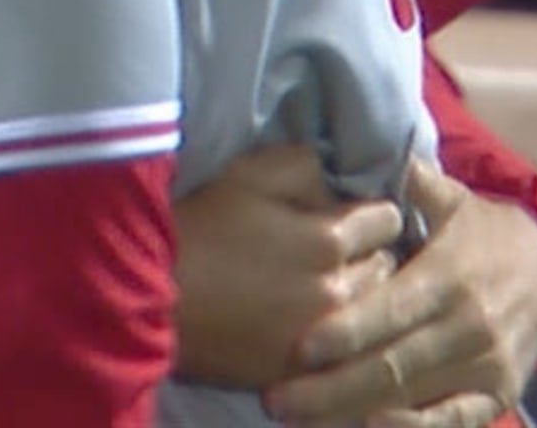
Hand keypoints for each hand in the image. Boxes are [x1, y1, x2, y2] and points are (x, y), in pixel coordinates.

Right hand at [169, 145, 404, 390]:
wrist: (148, 295)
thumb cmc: (197, 227)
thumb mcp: (245, 174)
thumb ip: (304, 165)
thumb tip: (337, 179)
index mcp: (329, 238)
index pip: (388, 219)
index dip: (369, 212)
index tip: (350, 214)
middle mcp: (338, 291)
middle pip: (387, 267)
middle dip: (368, 255)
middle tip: (337, 252)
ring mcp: (323, 338)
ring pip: (372, 312)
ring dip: (359, 297)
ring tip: (322, 287)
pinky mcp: (303, 371)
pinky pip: (346, 350)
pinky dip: (337, 334)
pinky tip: (310, 320)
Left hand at [265, 155, 536, 427]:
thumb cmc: (476, 233)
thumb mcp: (450, 200)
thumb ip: (410, 184)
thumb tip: (374, 149)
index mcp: (450, 276)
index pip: (392, 310)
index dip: (347, 332)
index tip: (299, 349)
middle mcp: (470, 325)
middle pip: (394, 364)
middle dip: (332, 387)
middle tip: (276, 400)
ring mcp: (487, 365)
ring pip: (414, 399)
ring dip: (354, 414)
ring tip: (301, 421)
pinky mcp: (499, 394)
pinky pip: (454, 422)